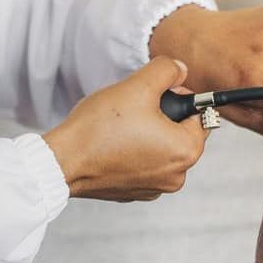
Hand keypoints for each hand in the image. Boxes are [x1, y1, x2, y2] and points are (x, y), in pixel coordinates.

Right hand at [41, 57, 207, 200]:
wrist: (62, 161)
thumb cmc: (100, 127)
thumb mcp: (139, 85)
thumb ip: (167, 70)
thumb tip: (180, 70)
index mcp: (186, 151)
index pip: (200, 114)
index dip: (178, 95)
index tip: (155, 92)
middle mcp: (176, 176)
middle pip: (181, 131)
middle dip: (162, 115)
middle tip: (135, 106)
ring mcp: (154, 188)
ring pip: (161, 147)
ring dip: (147, 132)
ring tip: (121, 124)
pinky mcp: (134, 192)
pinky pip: (143, 163)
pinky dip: (133, 150)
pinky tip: (113, 142)